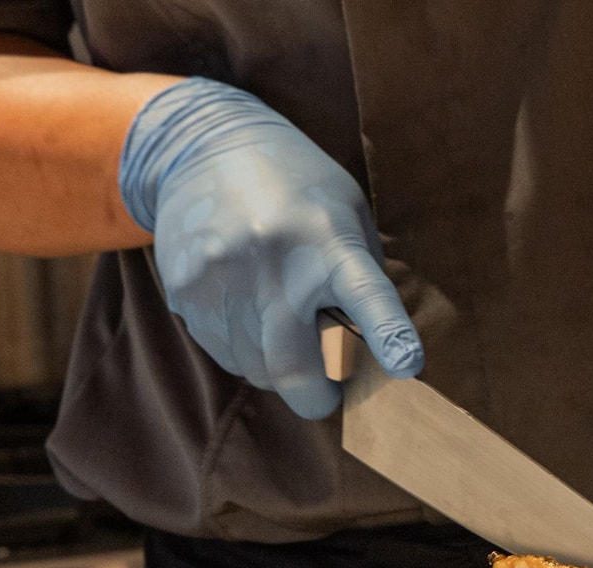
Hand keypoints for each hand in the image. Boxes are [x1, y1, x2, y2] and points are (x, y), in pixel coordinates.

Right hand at [119, 78, 422, 418]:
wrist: (202, 145)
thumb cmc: (294, 185)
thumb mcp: (344, 212)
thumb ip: (358, 275)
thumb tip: (367, 348)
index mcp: (327, 240)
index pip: (365, 294)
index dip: (388, 334)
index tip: (407, 366)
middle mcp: (273, 262)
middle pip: (293, 370)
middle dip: (315, 397)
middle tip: (327, 394)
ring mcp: (222, 279)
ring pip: (255, 368)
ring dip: (276, 367)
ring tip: (280, 327)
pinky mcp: (185, 291)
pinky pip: (223, 352)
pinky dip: (244, 349)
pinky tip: (246, 310)